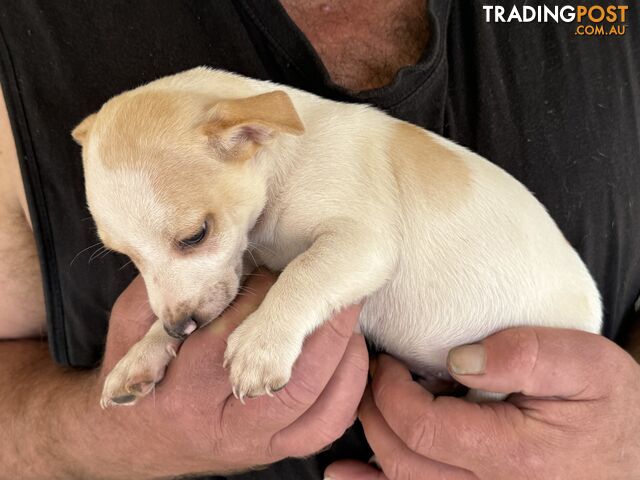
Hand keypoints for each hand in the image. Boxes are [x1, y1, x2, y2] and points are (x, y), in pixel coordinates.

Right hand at [93, 269, 367, 477]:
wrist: (135, 441)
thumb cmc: (138, 367)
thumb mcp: (135, 321)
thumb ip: (169, 287)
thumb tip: (205, 247)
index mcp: (181, 382)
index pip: (236, 331)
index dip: (266, 292)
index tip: (287, 256)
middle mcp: (221, 419)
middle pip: (286, 375)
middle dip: (317, 325)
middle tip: (338, 282)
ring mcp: (253, 440)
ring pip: (314, 402)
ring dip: (340, 353)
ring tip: (347, 311)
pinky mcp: (276, 448)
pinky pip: (326, 424)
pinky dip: (347, 386)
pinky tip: (352, 350)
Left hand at [326, 328, 639, 479]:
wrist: (638, 458)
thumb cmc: (614, 410)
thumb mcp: (586, 365)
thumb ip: (525, 355)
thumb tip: (458, 360)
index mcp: (511, 454)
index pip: (419, 427)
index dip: (389, 391)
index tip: (387, 362)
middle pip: (401, 458)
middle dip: (374, 412)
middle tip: (373, 376)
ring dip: (370, 447)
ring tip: (355, 413)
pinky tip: (347, 476)